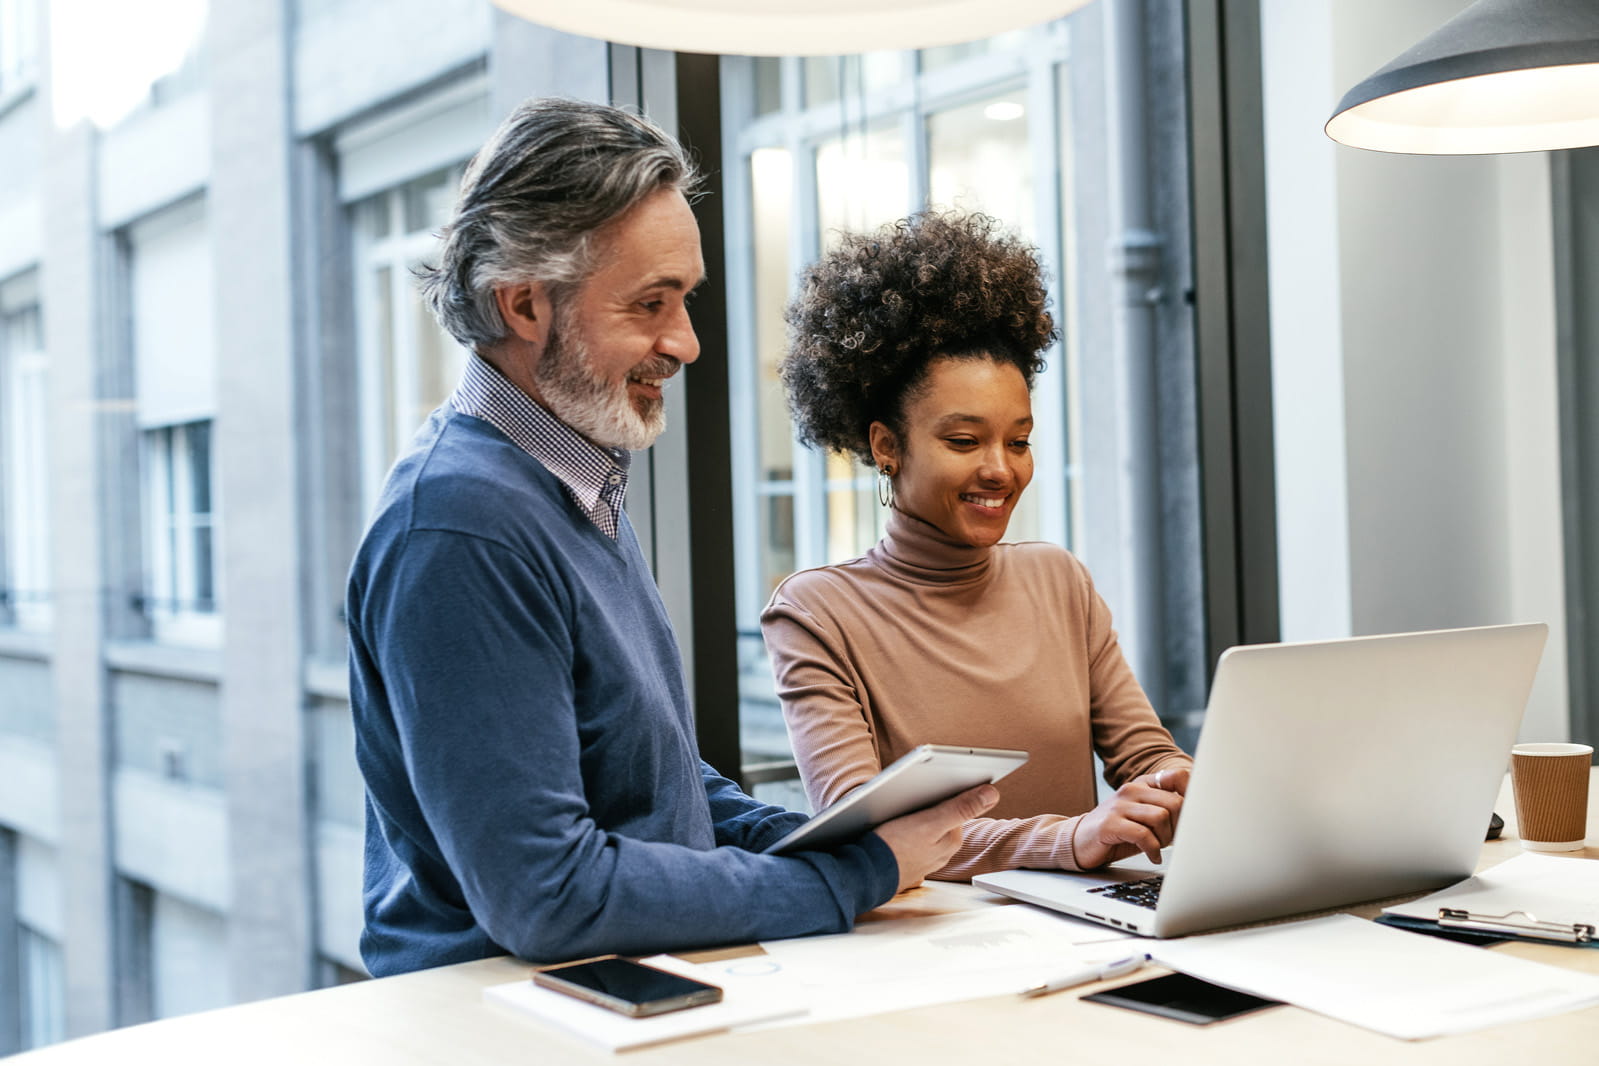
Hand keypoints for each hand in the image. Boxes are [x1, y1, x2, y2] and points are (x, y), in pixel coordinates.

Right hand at [873, 785, 999, 892]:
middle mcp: (943, 851)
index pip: (957, 805)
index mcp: (952, 840)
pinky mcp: (908, 860)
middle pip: (941, 816)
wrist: (862, 875)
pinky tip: (891, 826)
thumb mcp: (929, 823)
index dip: (946, 788)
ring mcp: (925, 857)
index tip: (934, 776)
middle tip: (909, 794)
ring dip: (915, 815)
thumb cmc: (893, 849)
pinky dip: (905, 829)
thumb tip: (993, 793)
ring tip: (897, 810)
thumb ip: (961, 808)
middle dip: (928, 803)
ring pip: (926, 827)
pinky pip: (912, 837)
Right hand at [1071, 767, 1189, 868]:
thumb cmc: (1119, 832)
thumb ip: (1168, 810)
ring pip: (1161, 817)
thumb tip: (1200, 815)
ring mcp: (1119, 805)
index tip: (1189, 818)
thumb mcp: (1145, 816)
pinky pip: (1144, 835)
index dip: (1192, 798)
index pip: (1179, 776)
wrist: (1081, 841)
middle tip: (1171, 839)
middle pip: (1175, 802)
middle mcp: (1131, 789)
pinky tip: (1152, 855)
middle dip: (1179, 826)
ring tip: (1158, 846)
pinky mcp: (1110, 824)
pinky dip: (1153, 850)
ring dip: (1165, 839)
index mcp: (1143, 783)